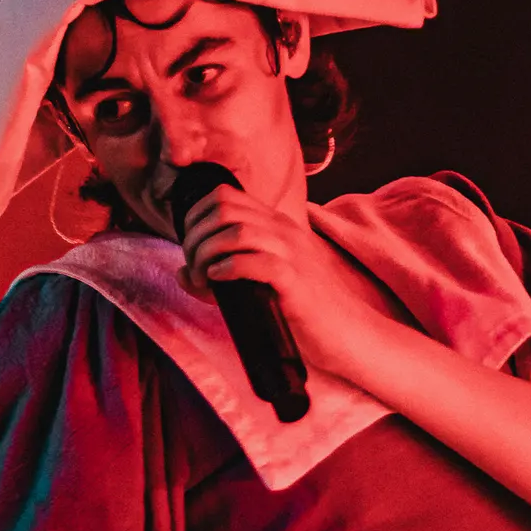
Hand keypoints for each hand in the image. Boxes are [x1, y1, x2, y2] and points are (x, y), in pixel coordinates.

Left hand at [176, 185, 378, 376]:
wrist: (349, 334)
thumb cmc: (303, 311)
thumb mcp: (260, 283)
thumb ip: (221, 274)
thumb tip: (181, 272)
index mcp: (277, 225)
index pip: (225, 196)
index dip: (195, 218)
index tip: (189, 249)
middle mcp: (284, 231)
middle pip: (224, 209)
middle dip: (195, 236)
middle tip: (192, 267)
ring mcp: (292, 253)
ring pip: (236, 230)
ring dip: (207, 253)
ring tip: (202, 278)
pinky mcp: (295, 281)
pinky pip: (255, 261)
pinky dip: (227, 268)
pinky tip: (218, 281)